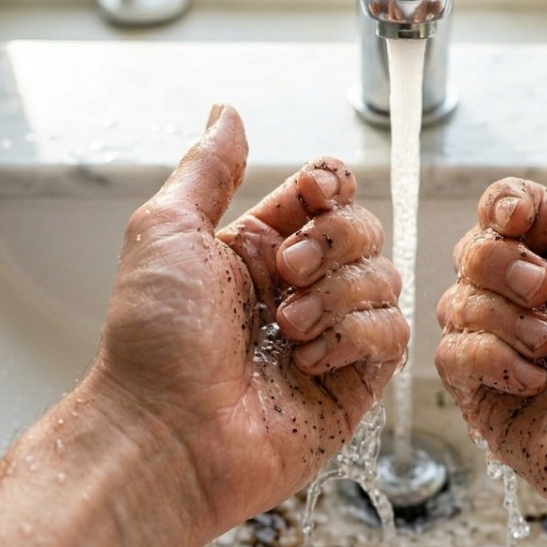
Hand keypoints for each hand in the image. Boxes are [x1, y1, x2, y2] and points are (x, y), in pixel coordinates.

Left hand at [89, 105, 406, 536]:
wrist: (164, 434)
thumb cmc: (153, 341)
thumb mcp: (166, 230)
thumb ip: (208, 168)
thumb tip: (227, 112)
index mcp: (254, 251)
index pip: (323, 196)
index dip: (330, 187)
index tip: (313, 193)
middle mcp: (296, 290)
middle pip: (363, 230)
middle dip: (332, 242)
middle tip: (285, 274)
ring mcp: (328, 338)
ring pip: (384, 279)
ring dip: (339, 294)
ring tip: (290, 327)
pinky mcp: (352, 384)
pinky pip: (393, 334)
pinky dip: (357, 337)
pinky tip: (310, 361)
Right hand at [435, 98, 546, 546]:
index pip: (509, 210)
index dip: (504, 207)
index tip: (521, 219)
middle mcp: (544, 306)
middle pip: (471, 252)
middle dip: (498, 265)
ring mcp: (516, 358)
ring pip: (453, 304)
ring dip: (499, 318)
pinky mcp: (496, 406)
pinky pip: (451, 360)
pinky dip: (486, 360)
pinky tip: (535, 382)